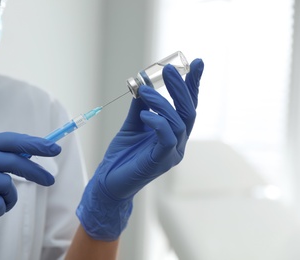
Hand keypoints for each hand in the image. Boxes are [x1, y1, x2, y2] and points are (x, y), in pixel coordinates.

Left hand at [77, 59, 203, 240]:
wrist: (108, 181)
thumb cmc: (122, 155)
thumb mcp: (132, 125)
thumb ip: (141, 107)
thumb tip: (143, 83)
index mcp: (173, 133)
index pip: (187, 106)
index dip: (192, 85)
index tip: (196, 63)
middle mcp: (177, 143)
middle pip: (188, 111)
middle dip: (181, 89)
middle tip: (169, 70)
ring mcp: (172, 153)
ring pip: (178, 122)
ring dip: (161, 103)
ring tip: (144, 92)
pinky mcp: (160, 162)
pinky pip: (167, 138)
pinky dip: (158, 122)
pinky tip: (145, 115)